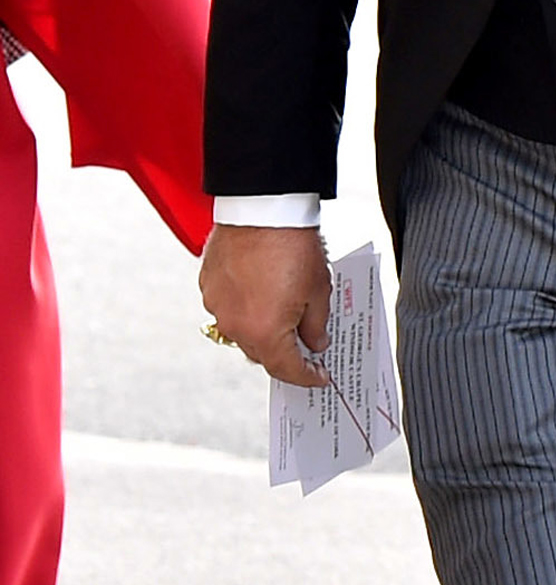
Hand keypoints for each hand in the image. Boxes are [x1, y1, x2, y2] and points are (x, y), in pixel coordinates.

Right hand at [199, 224, 332, 387]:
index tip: (318, 376)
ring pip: (241, 332)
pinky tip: (261, 295)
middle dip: (284, 354)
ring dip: (262, 330)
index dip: (306, 376)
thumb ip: (316, 326)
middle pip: (262, 354)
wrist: (262, 208)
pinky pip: (228, 308)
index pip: (286, 369)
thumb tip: (315, 343)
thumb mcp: (318, 291)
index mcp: (264, 333)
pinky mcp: (208, 285)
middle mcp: (234, 325)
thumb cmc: (292, 247)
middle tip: (304, 345)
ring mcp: (217, 305)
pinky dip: (245, 309)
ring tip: (283, 315)